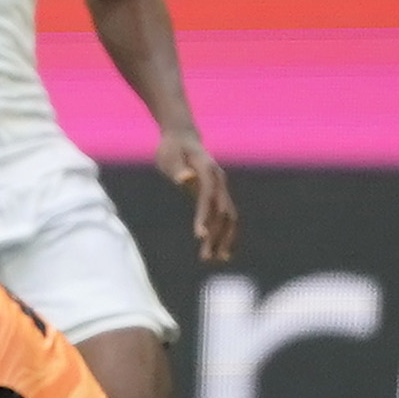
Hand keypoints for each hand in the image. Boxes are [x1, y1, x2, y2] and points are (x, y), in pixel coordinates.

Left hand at [163, 128, 235, 262]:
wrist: (184, 138)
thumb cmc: (172, 149)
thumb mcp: (170, 156)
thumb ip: (178, 168)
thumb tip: (185, 179)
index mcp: (208, 172)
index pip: (207, 198)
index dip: (205, 217)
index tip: (200, 236)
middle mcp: (220, 182)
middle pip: (224, 212)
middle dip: (218, 236)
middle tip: (207, 258)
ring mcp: (221, 189)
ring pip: (229, 218)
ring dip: (224, 239)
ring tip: (214, 260)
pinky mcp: (218, 196)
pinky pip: (226, 217)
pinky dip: (226, 233)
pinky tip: (220, 251)